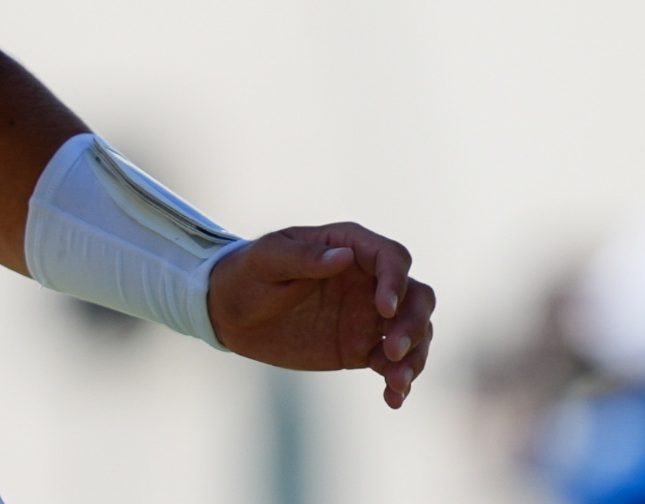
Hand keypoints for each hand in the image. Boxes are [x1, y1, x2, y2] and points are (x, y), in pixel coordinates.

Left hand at [206, 222, 434, 407]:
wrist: (228, 313)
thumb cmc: (245, 274)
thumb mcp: (266, 261)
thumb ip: (303, 257)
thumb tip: (344, 257)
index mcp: (348, 247)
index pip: (391, 258)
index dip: (396, 282)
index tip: (384, 310)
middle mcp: (366, 279)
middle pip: (416, 296)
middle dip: (414, 322)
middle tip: (394, 349)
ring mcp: (367, 315)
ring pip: (415, 330)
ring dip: (416, 356)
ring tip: (396, 382)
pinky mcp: (361, 347)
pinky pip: (394, 363)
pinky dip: (400, 380)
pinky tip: (392, 398)